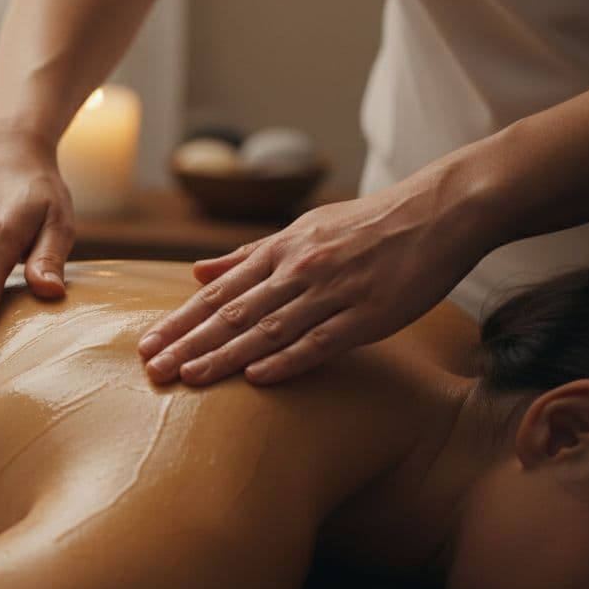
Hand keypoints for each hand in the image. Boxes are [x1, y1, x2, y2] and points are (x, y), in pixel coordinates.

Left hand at [137, 171, 490, 386]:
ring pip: (269, 329)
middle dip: (189, 343)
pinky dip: (288, 359)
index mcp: (281, 251)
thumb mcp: (303, 230)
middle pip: (233, 313)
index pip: (218, 292)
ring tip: (189, 377)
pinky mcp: (369, 313)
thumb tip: (197, 271)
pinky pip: (321, 341)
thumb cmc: (369, 224)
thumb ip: (249, 255)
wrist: (441, 211)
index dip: (181, 320)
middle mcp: (299, 270)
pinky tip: (257, 378)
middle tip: (152, 370)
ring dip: (226, 356)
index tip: (147, 345)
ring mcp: (333, 292)